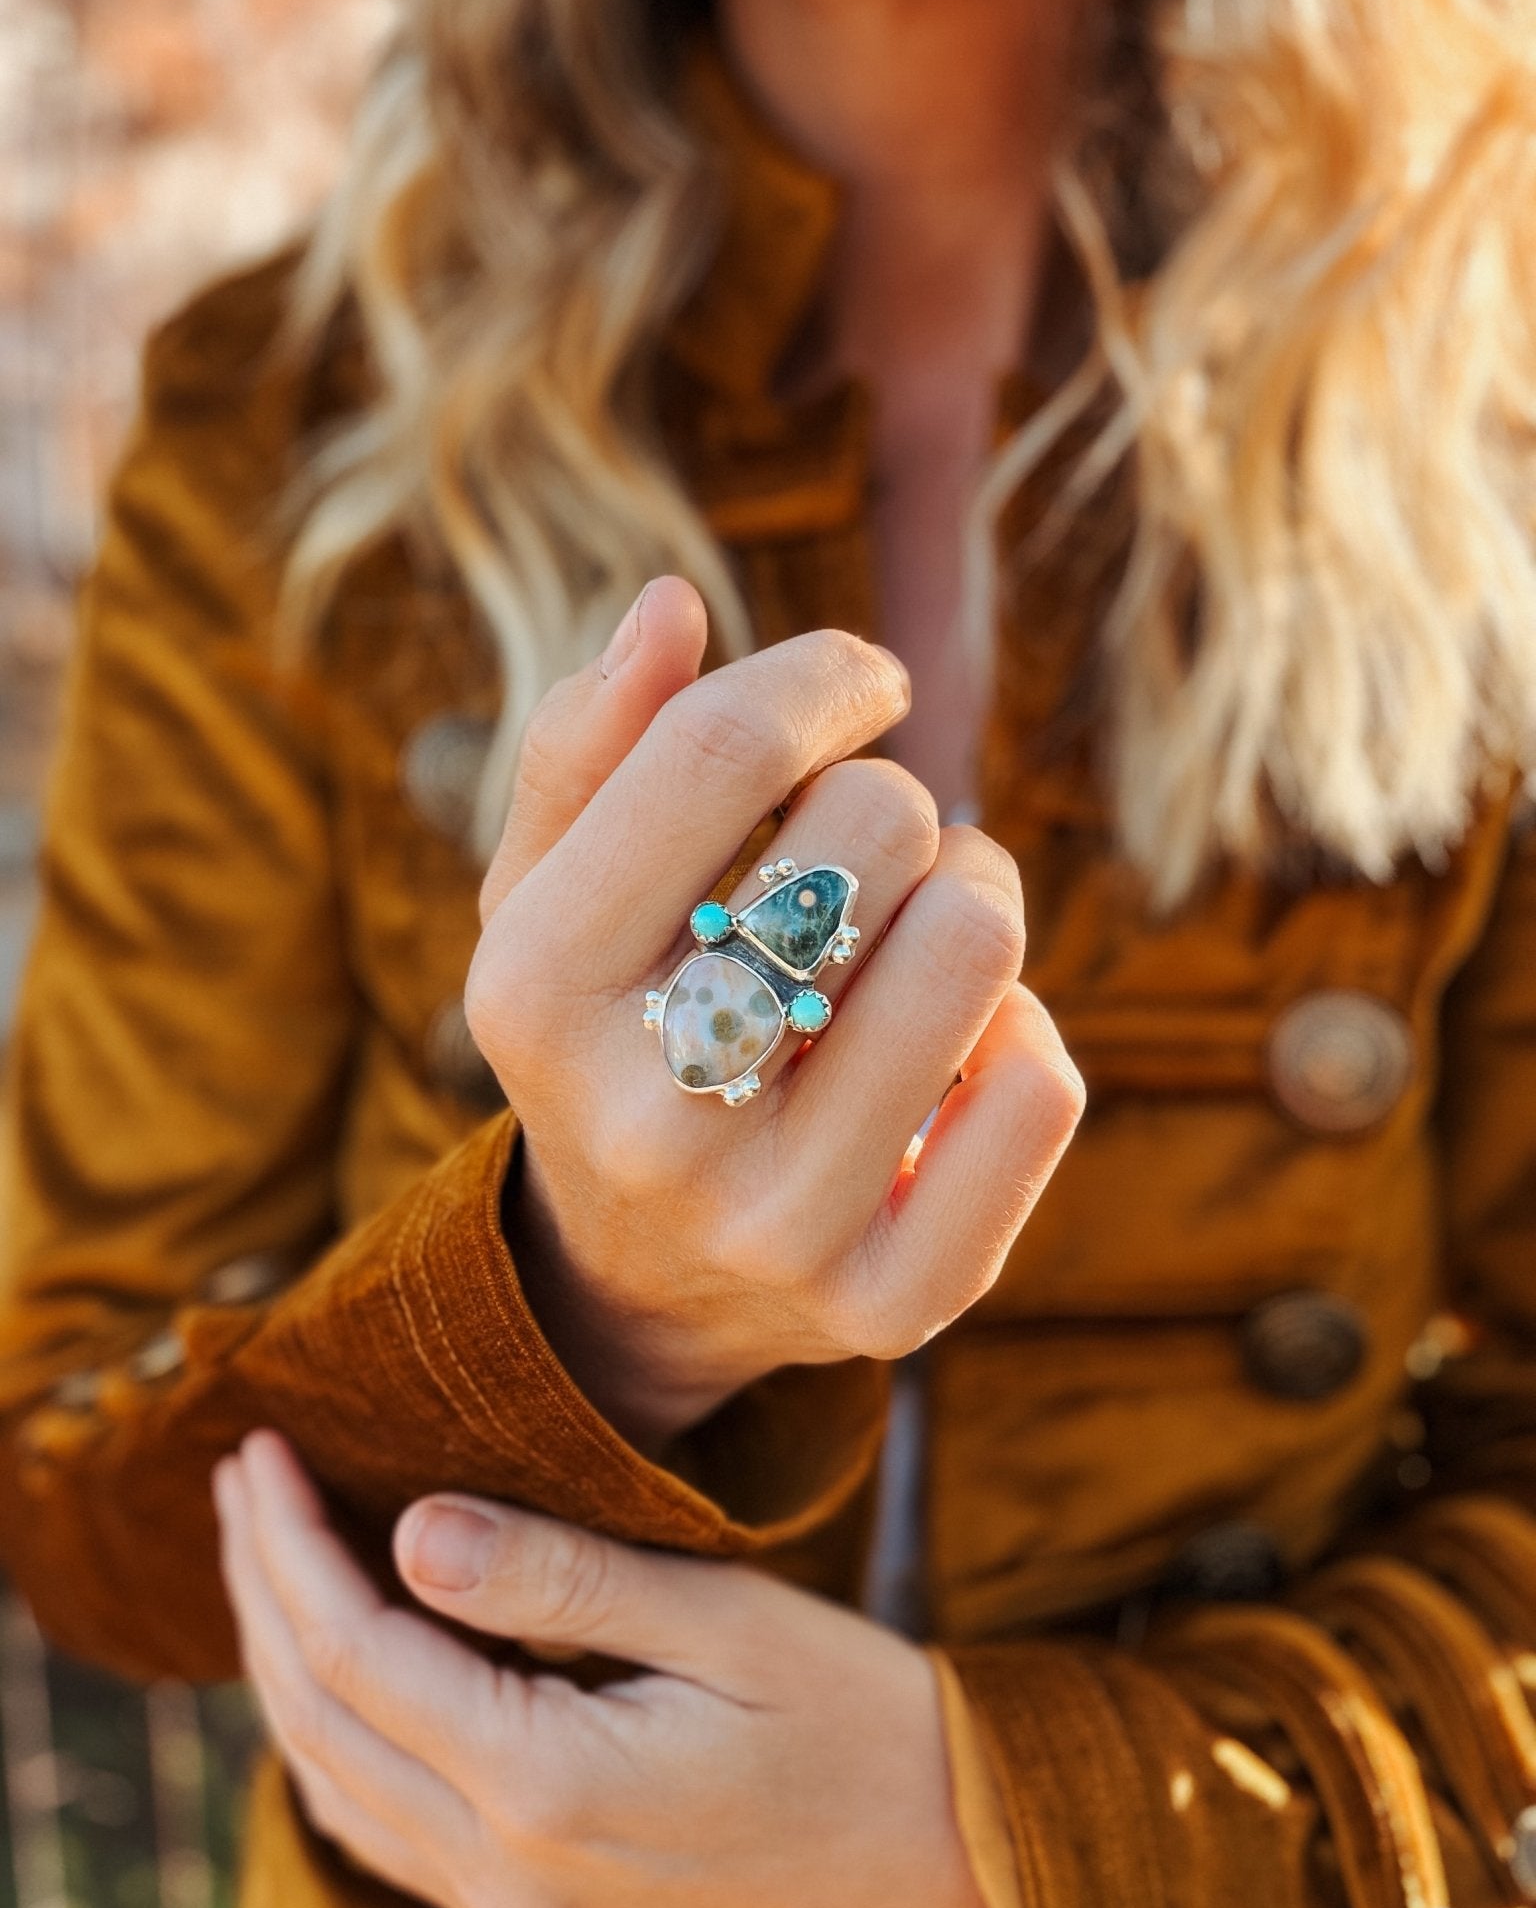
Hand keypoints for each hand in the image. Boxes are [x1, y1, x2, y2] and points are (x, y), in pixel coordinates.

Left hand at [215, 1432, 992, 1907]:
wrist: (939, 1855)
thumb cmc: (847, 1712)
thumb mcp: (721, 1619)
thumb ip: (559, 1579)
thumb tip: (409, 1529)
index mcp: (550, 1791)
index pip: (361, 1654)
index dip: (293, 1547)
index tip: (263, 1450)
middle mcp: (508, 1878)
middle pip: (322, 1722)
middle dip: (264, 1590)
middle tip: (239, 1477)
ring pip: (337, 1786)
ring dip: (283, 1666)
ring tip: (262, 1553)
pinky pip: (386, 1834)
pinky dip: (334, 1741)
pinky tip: (328, 1673)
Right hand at [468, 578, 1083, 1444]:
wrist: (640, 1282)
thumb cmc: (614, 1032)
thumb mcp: (550, 893)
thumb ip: (589, 746)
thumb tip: (670, 606)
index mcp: (537, 992)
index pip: (720, 747)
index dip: (823, 674)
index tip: (863, 683)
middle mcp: (648, 1119)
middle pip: (873, 826)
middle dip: (886, 803)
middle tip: (858, 861)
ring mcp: (776, 1225)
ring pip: (977, 941)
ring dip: (972, 892)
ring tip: (919, 928)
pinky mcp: (894, 1301)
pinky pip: (1042, 1084)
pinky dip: (1020, 1028)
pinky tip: (957, 1049)